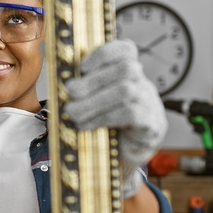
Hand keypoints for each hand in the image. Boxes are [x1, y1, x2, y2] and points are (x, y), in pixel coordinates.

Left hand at [64, 39, 166, 197]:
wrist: (120, 161)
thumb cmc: (103, 129)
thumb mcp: (91, 105)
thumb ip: (81, 90)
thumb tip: (60, 79)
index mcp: (129, 76)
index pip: (126, 50)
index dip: (104, 54)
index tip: (82, 66)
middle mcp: (144, 86)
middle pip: (127, 68)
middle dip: (94, 79)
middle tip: (70, 92)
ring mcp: (151, 105)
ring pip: (126, 91)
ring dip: (94, 101)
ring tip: (73, 113)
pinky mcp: (152, 126)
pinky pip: (131, 114)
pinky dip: (103, 118)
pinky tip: (86, 125)